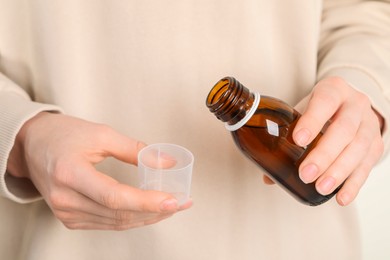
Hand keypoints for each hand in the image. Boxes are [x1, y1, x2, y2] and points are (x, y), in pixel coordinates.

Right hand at [7, 112, 191, 229]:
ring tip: (169, 207)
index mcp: (70, 173)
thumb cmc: (64, 134)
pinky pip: (106, 223)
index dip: (147, 202)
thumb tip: (166, 163)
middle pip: (118, 214)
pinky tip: (147, 210)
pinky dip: (130, 218)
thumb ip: (135, 150)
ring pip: (115, 222)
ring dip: (146, 217)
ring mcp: (65, 212)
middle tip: (180, 203)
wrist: (33, 144)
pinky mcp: (69, 218)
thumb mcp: (101, 133)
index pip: (115, 196)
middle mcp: (65, 199)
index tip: (174, 200)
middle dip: (154, 211)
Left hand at [291, 76, 383, 205]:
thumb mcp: (304, 111)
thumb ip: (286, 136)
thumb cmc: (320, 110)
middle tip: (306, 174)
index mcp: (334, 90)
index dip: (312, 121)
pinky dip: (353, 184)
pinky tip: (341, 197)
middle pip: (344, 129)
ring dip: (338, 171)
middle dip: (324, 154)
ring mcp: (369, 124)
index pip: (325, 102)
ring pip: (358, 148)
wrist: (350, 106)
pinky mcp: (376, 145)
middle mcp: (356, 104)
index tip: (298, 140)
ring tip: (320, 188)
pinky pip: (367, 166)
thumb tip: (268, 175)